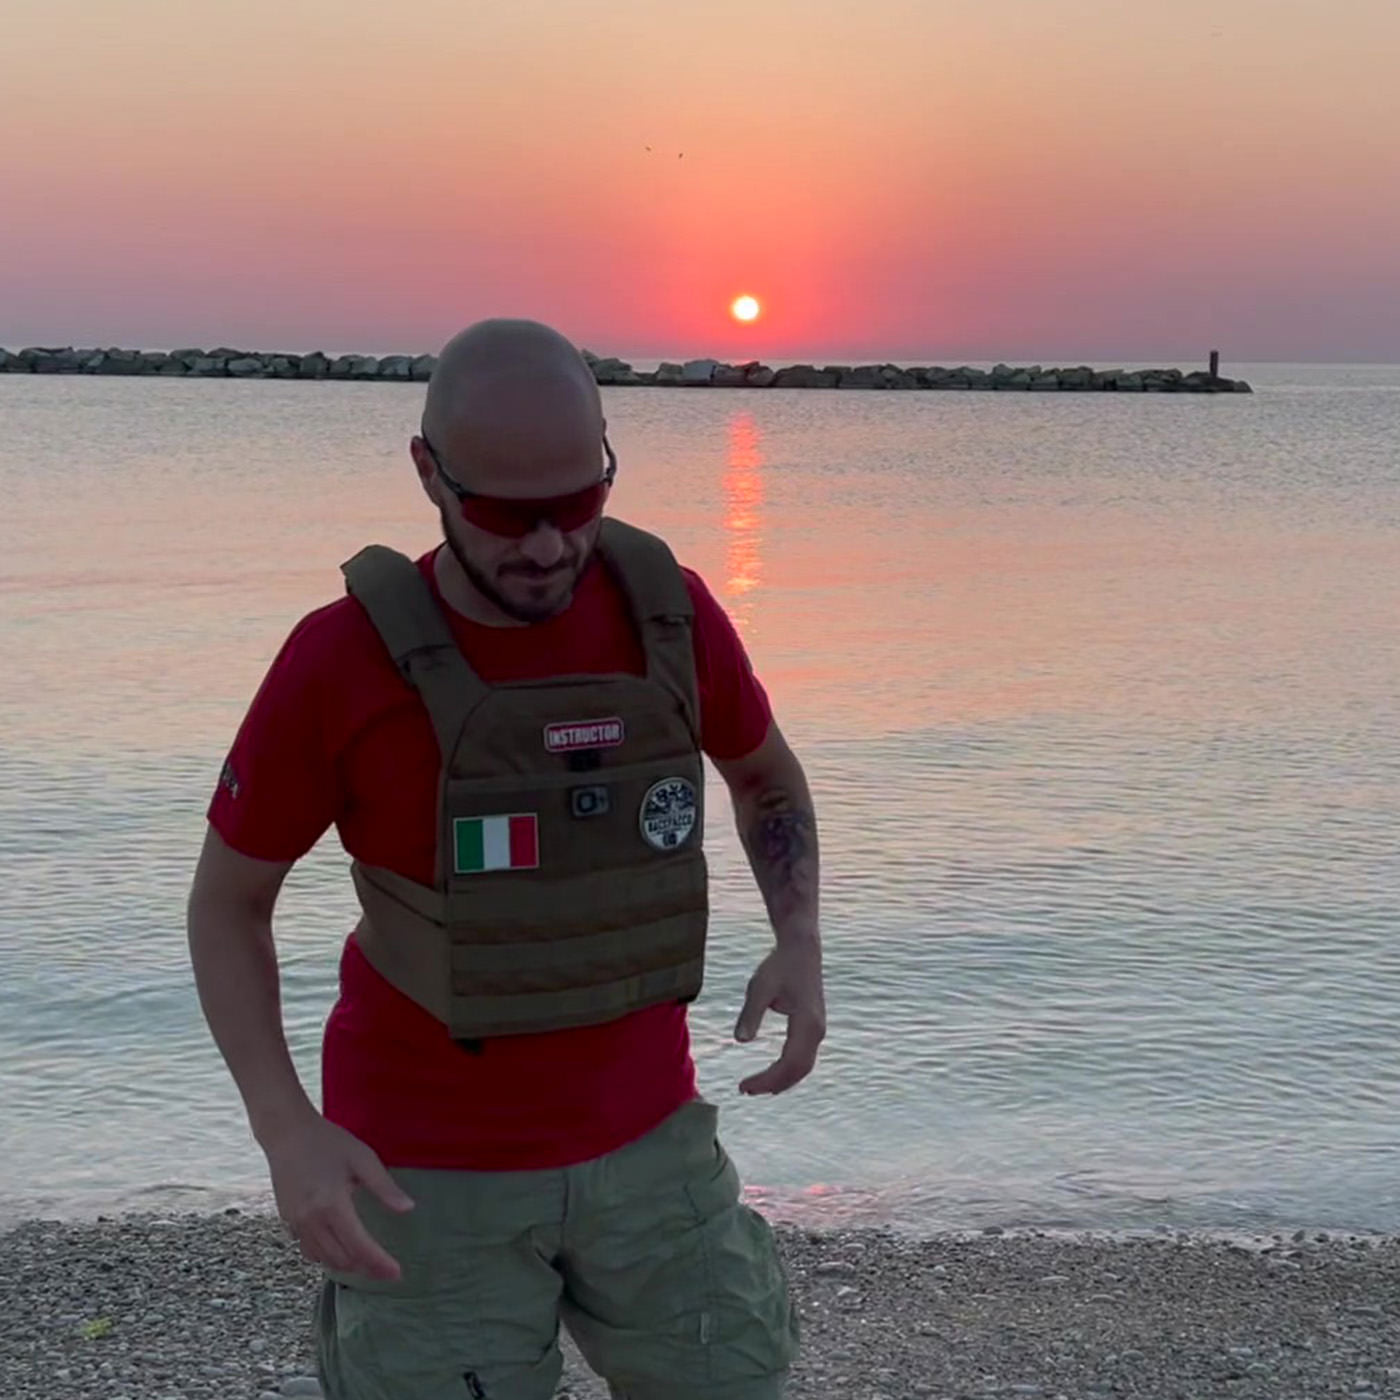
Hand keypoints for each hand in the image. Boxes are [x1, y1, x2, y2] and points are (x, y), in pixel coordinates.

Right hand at [261, 1110, 413, 1280]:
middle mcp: (311, 1220)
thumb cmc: (328, 1142)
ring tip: (367, 1262)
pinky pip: (308, 1249)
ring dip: (346, 1264)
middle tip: (386, 1269)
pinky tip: (340, 1248)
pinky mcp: (286, 1221)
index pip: (359, 1245)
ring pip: (322, 1258)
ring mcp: (295, 1223)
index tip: (396, 1274)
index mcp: (332, 1204)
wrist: (286, 1133)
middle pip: (341, 1259)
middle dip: (365, 1267)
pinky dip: (326, 1255)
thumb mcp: (362, 1158)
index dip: (379, 1264)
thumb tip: (408, 1209)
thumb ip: (384, 1187)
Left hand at [734, 939, 825, 1094]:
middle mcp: (817, 1031)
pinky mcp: (813, 1027)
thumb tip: (740, 1041)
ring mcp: (817, 1029)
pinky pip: (803, 1057)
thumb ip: (751, 1014)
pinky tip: (771, 1073)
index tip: (743, 1086)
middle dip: (773, 1084)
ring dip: (781, 1080)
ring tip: (754, 1086)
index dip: (767, 1079)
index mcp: (807, 1024)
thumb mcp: (759, 988)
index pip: (789, 1064)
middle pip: (798, 1071)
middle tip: (744, 1090)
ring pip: (803, 1067)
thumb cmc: (779, 966)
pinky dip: (788, 1070)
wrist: (801, 949)